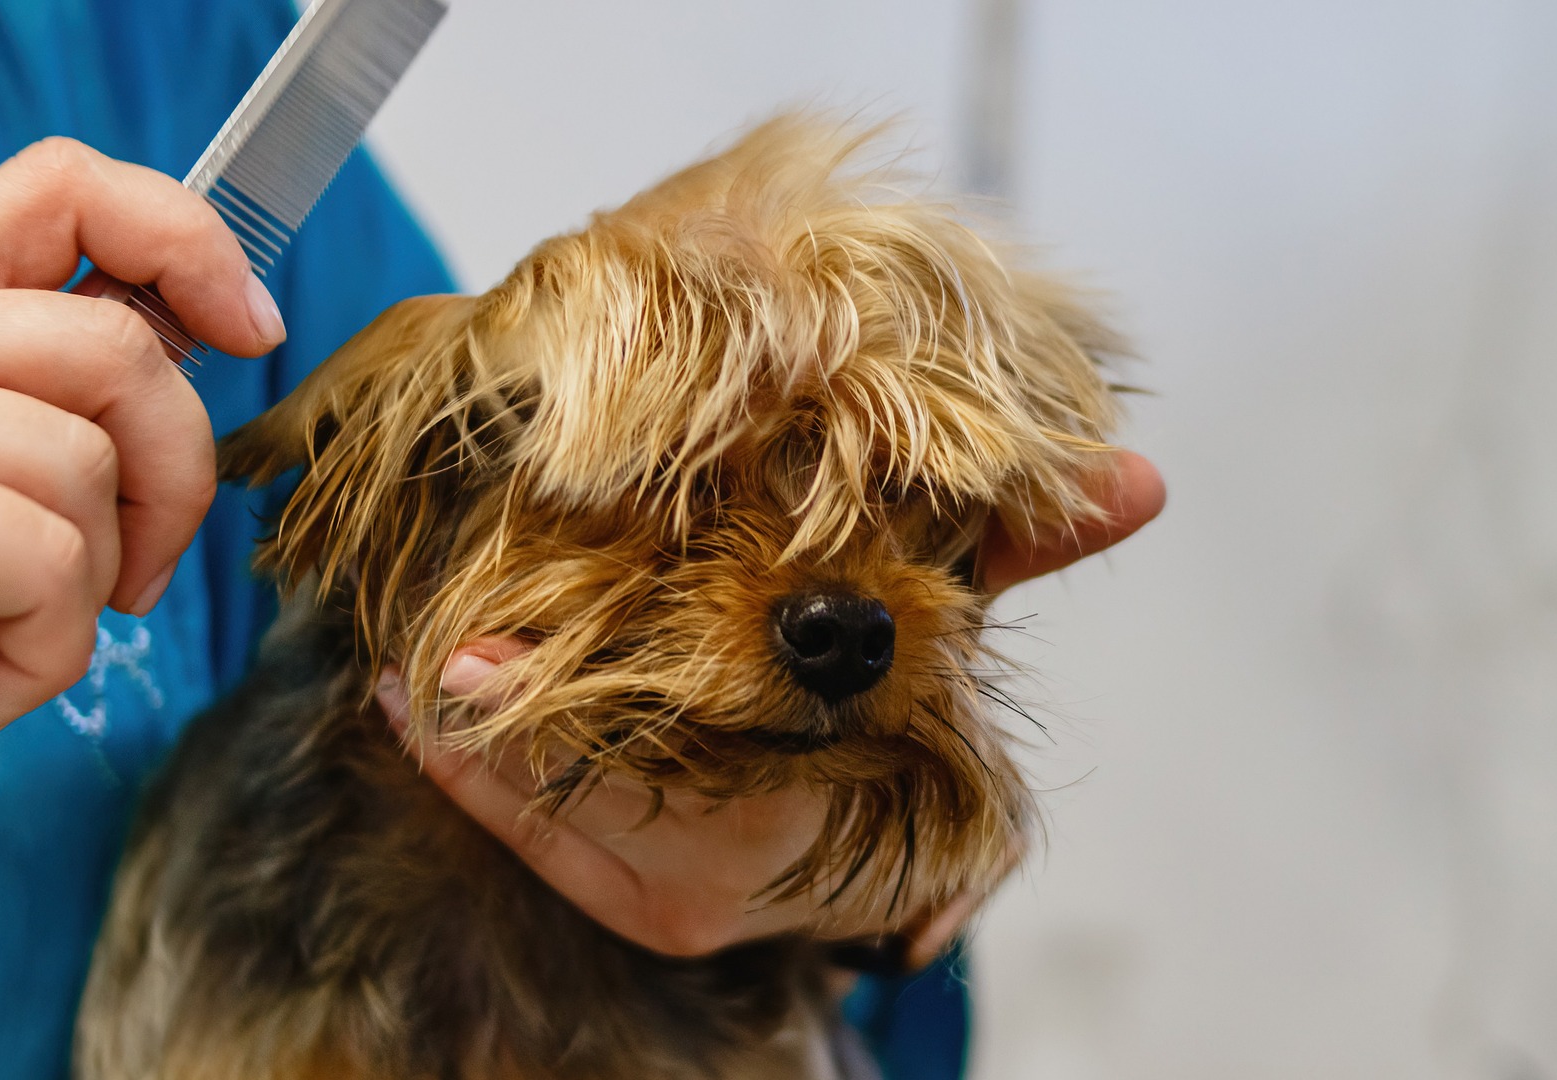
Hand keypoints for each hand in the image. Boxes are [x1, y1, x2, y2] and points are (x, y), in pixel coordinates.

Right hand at [0, 138, 286, 825]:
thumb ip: (55, 416)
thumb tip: (200, 348)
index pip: (62, 191)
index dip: (185, 237)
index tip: (252, 325)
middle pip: (117, 345)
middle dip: (173, 478)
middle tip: (137, 582)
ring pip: (87, 465)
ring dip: (85, 594)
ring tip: (4, 648)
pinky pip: (50, 562)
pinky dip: (44, 655)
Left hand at [381, 449, 1164, 960]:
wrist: (878, 803)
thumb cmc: (898, 685)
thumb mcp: (947, 613)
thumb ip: (1012, 549)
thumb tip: (1141, 480)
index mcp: (843, 798)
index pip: (692, 752)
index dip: (573, 707)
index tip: (466, 656)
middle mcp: (771, 867)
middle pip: (614, 802)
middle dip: (511, 733)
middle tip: (423, 656)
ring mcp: (708, 899)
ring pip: (572, 832)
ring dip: (484, 759)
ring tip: (415, 677)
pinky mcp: (662, 915)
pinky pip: (555, 857)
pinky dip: (488, 793)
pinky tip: (428, 720)